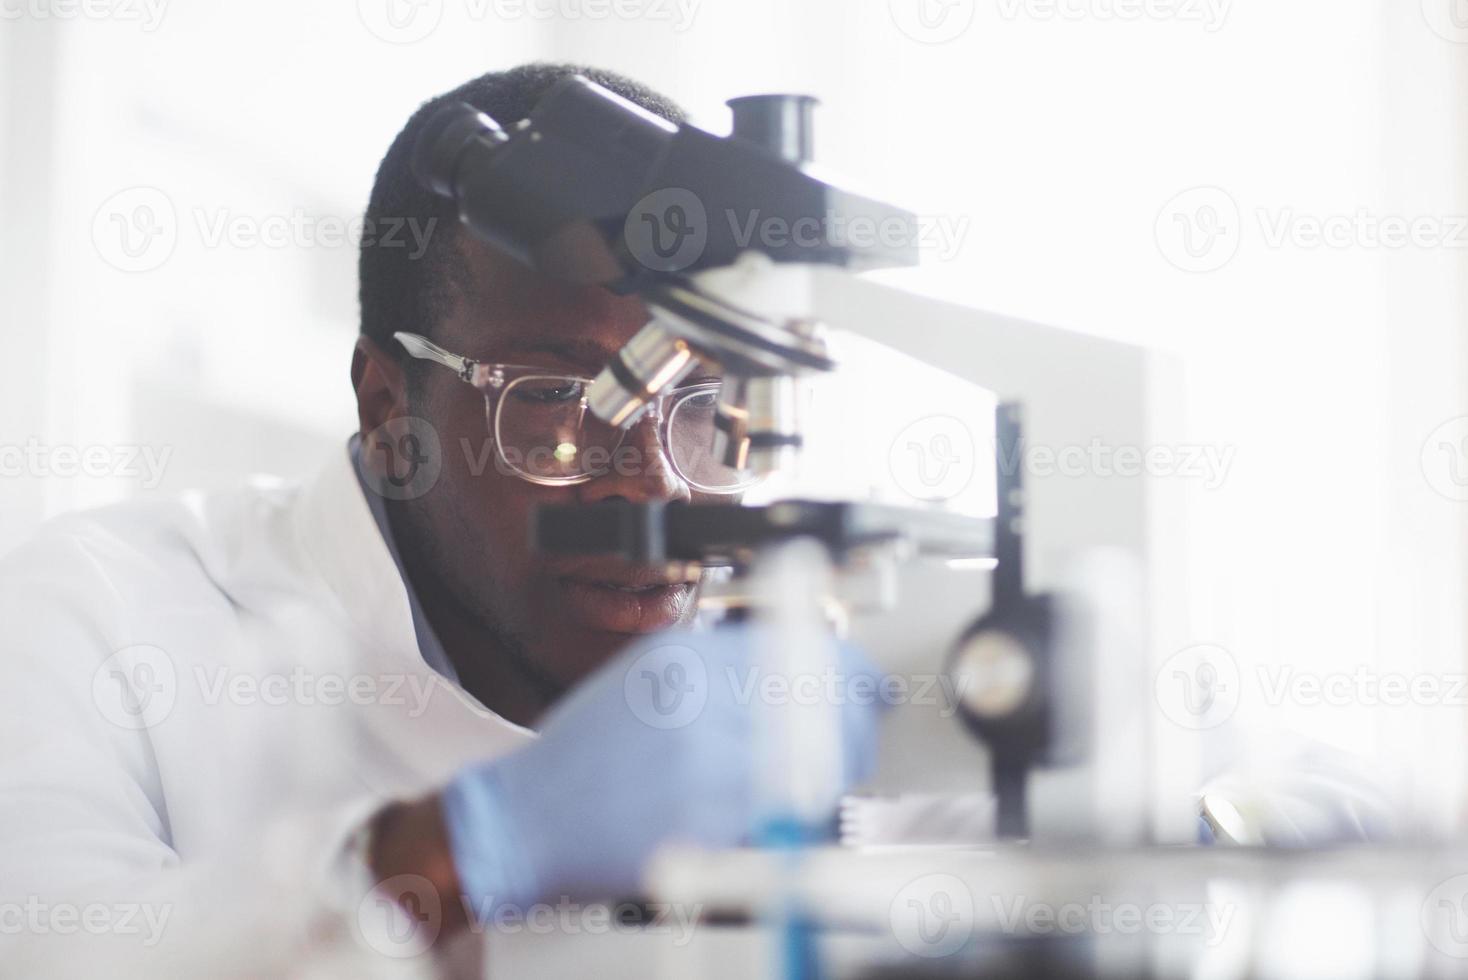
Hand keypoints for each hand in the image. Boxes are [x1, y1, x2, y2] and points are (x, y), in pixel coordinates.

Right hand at [437, 625, 881, 914]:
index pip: (807, 647)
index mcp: (689, 656)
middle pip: (823, 703)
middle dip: (853, 730)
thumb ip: (724, 670)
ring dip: (827, 778)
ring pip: (812, 760)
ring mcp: (704, 756)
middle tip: (851, 747)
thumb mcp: (650, 678)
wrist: (523, 818)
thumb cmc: (585, 757)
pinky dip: (791, 821)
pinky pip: (781, 814)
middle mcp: (700, 696)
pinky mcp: (703, 817)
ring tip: (810, 787)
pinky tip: (772, 820)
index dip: (854, 674)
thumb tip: (804, 671)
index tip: (870, 691)